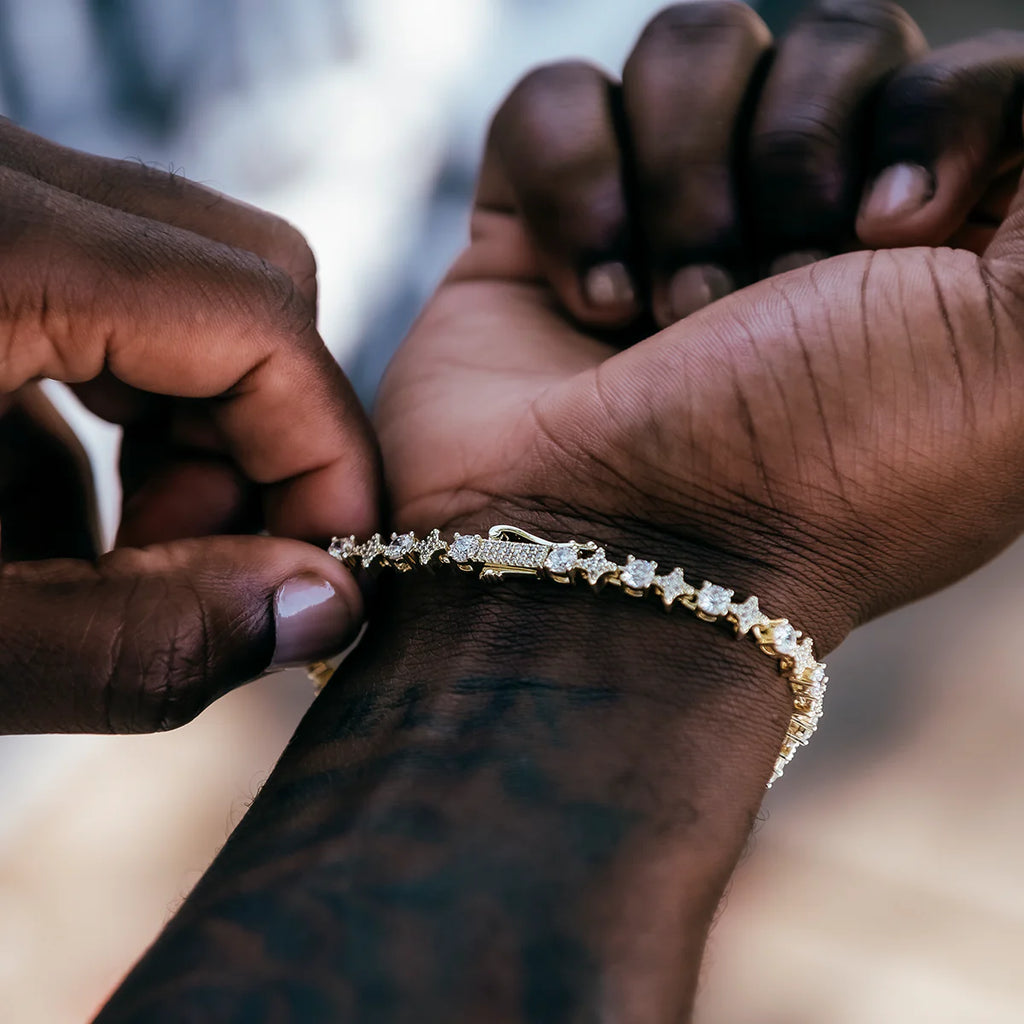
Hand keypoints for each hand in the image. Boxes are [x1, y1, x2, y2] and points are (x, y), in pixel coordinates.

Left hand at [0, 120, 378, 733]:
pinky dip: (108, 413)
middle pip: (239, 280)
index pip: (258, 316)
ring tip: (114, 561)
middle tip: (198, 570)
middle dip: (261, 442)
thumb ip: (139, 643)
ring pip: (178, 285)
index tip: (321, 576)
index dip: (324, 455)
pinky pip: (95, 295)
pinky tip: (38, 524)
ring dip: (189, 435)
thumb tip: (324, 613)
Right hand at [376, 0, 1023, 650]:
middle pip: (825, 36)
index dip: (928, 116)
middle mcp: (802, 220)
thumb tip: (1023, 97)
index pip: (961, 68)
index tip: (888, 236)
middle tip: (763, 298)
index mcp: (928, 248)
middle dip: (790, 160)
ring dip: (682, 188)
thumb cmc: (816, 466)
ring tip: (666, 317)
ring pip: (687, 47)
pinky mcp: (547, 224)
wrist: (614, 561)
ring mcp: (666, 213)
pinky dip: (573, 194)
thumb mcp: (1020, 347)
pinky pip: (554, 99)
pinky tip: (590, 305)